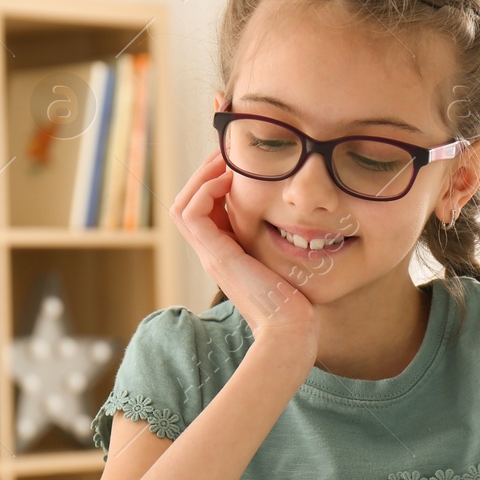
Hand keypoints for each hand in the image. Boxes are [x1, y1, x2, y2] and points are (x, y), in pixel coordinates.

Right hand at [168, 148, 317, 351]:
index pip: (203, 208)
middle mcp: (212, 252)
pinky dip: (205, 190)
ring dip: (202, 176)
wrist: (291, 328)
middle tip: (228, 152)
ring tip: (226, 161)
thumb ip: (281, 239)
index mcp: (225, 252)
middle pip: (187, 202)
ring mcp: (211, 254)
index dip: (213, 181)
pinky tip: (230, 181)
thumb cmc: (296, 300)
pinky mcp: (216, 255)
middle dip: (205, 172)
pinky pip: (190, 213)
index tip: (236, 161)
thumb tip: (298, 214)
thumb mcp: (286, 259)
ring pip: (182, 204)